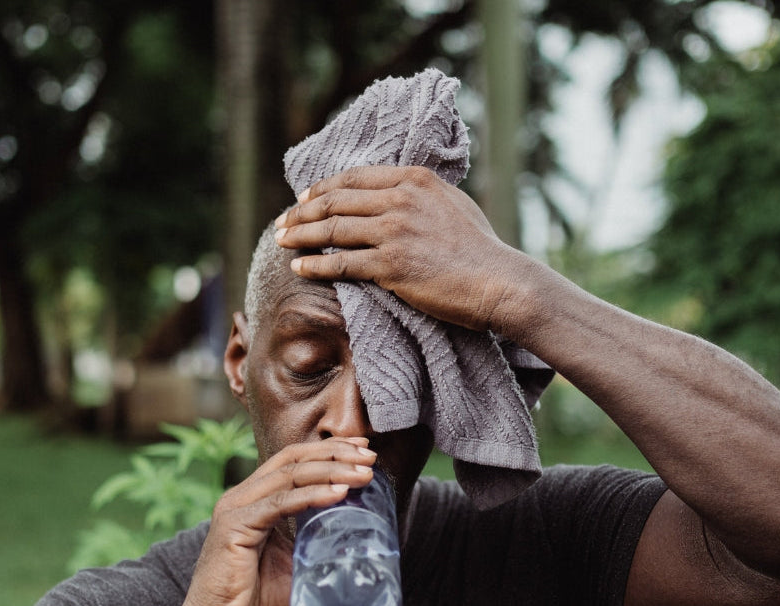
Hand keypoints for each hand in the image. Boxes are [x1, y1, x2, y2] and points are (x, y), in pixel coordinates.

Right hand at [183, 437, 375, 605]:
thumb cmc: (255, 594)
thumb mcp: (293, 556)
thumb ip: (314, 536)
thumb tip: (357, 532)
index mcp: (254, 497)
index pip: (294, 459)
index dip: (328, 449)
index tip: (362, 448)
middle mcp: (242, 496)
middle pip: (293, 459)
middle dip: (335, 453)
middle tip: (369, 456)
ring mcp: (235, 508)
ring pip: (290, 475)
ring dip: (332, 471)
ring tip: (363, 474)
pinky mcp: (233, 526)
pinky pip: (279, 504)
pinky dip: (312, 496)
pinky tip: (339, 494)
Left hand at [275, 166, 533, 333]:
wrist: (499, 281)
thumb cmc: (481, 249)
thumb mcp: (453, 204)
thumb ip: (422, 195)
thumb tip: (399, 192)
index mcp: (415, 180)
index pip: (355, 177)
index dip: (323, 187)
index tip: (304, 198)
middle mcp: (401, 199)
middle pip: (336, 200)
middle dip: (302, 212)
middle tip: (282, 222)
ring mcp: (394, 231)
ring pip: (332, 229)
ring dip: (300, 235)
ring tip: (280, 241)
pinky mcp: (391, 265)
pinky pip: (341, 262)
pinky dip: (315, 264)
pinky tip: (299, 266)